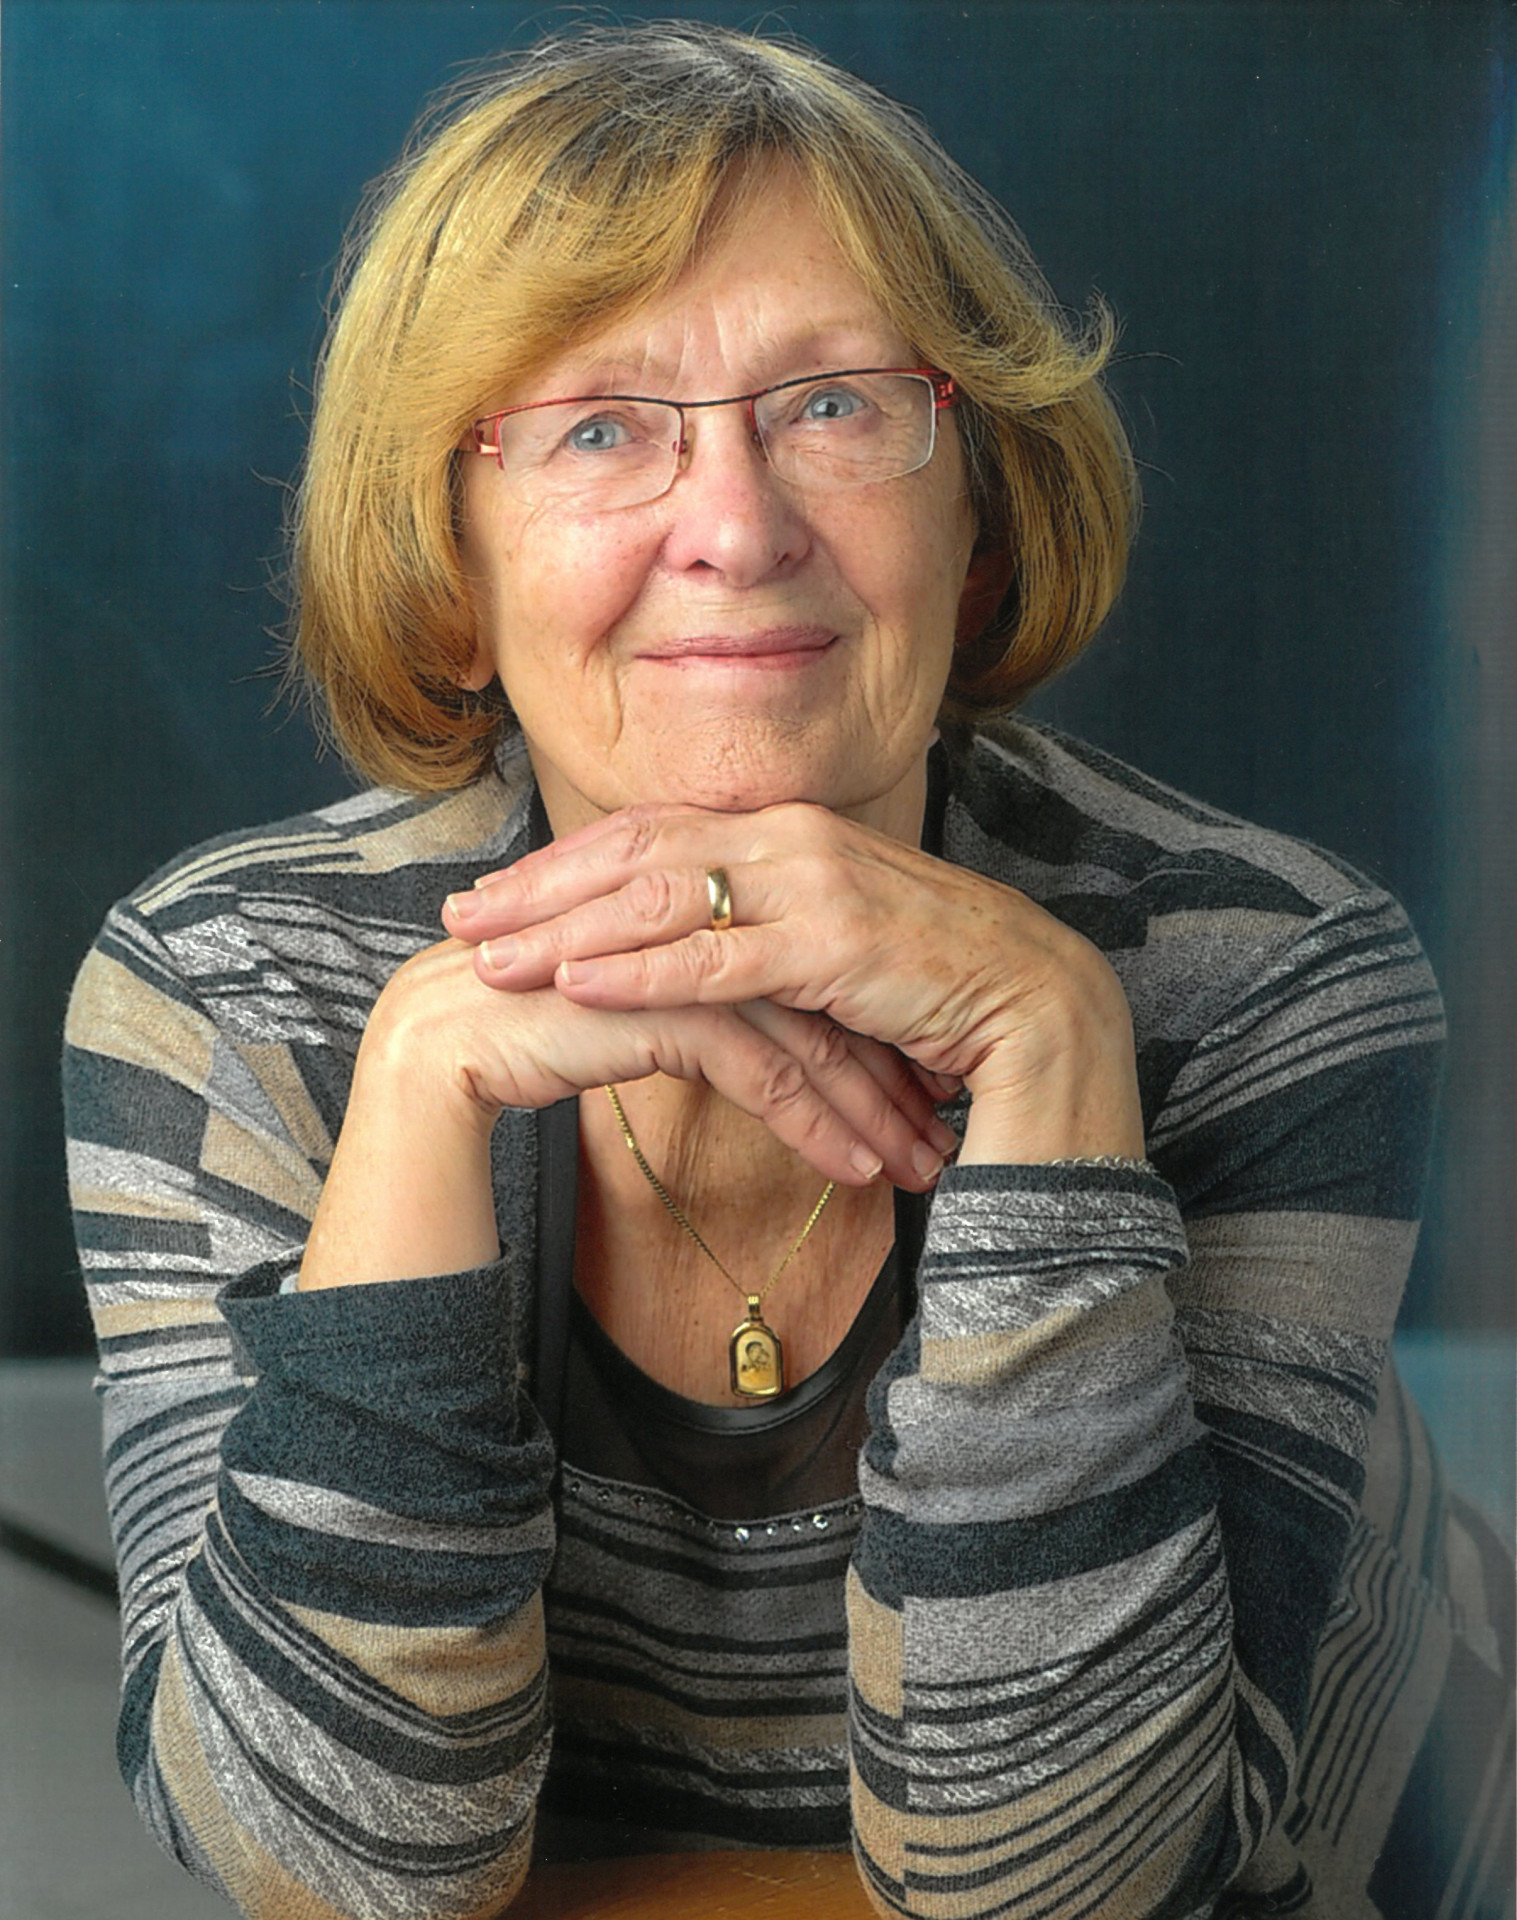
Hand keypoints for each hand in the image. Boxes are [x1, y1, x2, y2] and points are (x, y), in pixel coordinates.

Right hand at [355, 936, 952, 1188]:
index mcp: (700, 908)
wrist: (439, 1051)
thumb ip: (700, 1005)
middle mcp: (700, 918)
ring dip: (869, 1106)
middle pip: (825, 995)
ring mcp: (681, 953)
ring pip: (806, 1032)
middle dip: (889, 1071)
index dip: (869, 1030)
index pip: (811, 968)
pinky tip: (853, 1171)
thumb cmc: (533, 1036)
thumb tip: (759, 1040)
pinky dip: (815, 1122)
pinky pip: (762, 1067)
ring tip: (917, 1165)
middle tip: (938, 1130)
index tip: (917, 1089)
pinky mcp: (660, 1001)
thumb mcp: (641, 1015)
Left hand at [442, 801, 1144, 1163]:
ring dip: (565, 926)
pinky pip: (717, 956)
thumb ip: (759, 929)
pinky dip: (640, 968)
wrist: (1042, 1010)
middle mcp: (793, 837)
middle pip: (636, 849)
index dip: (565, 862)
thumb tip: (686, 945)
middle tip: (457, 916)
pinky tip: (576, 985)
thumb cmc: (930, 986)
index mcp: (787, 829)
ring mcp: (816, 882)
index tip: (494, 892)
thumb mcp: (828, 943)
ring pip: (663, 894)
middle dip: (539, 885)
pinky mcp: (837, 944)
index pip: (652, 832)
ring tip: (488, 956)